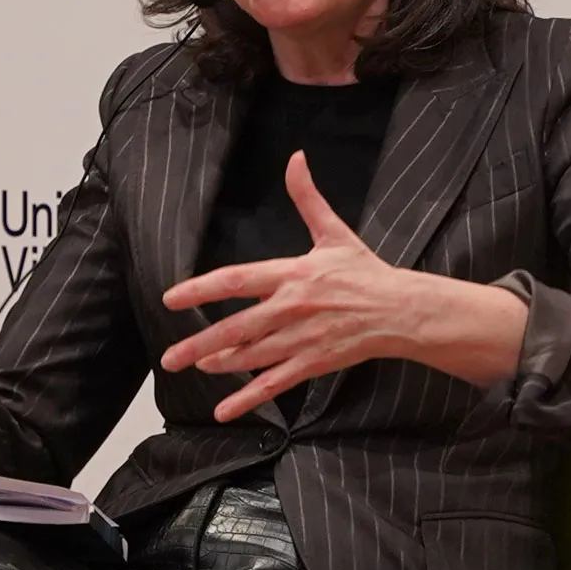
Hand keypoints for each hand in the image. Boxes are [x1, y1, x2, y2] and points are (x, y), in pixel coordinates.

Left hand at [160, 151, 418, 421]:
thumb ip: (307, 198)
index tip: (171, 299)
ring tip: (195, 366)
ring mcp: (302, 339)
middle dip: (199, 343)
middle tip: (169, 357)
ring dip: (220, 364)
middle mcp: (292, 308)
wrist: (401, 311)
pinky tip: (223, 411)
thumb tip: (295, 159)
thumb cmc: (366, 272)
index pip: (237, 280)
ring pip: (252, 356)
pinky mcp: (313, 363)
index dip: (201, 289)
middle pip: (236, 328)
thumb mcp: (334, 232)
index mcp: (292, 274)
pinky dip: (248, 399)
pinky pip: (275, 384)